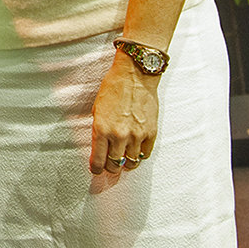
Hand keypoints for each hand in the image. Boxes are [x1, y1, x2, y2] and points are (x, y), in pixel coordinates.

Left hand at [90, 53, 159, 174]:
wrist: (134, 77)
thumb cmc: (112, 89)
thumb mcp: (97, 109)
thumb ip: (98, 130)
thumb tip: (100, 147)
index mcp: (101, 129)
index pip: (98, 160)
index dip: (97, 169)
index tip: (97, 170)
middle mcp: (119, 135)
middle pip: (115, 164)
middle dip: (111, 168)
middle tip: (110, 166)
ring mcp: (137, 136)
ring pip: (132, 162)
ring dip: (126, 164)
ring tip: (124, 161)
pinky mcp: (151, 133)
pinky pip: (146, 154)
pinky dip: (140, 155)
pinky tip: (136, 151)